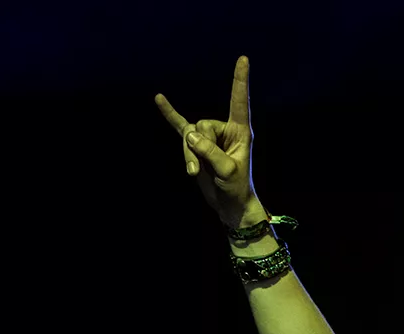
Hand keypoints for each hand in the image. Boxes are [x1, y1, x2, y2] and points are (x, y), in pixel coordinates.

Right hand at [155, 56, 259, 226]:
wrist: (228, 203)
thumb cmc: (235, 187)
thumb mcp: (227, 171)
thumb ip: (210, 152)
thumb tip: (190, 135)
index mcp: (239, 131)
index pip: (239, 101)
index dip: (240, 81)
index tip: (243, 60)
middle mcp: (224, 129)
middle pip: (203, 126)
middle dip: (200, 148)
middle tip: (206, 169)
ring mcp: (208, 136)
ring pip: (189, 135)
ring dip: (189, 156)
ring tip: (197, 172)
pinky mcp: (195, 144)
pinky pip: (179, 126)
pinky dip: (169, 114)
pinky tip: (159, 99)